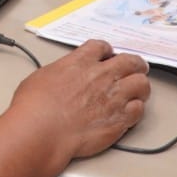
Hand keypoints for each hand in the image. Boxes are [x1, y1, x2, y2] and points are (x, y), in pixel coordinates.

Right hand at [8, 40, 149, 165]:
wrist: (42, 130)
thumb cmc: (34, 106)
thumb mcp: (41, 76)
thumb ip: (59, 73)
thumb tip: (60, 78)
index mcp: (80, 62)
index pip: (101, 46)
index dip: (107, 51)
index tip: (108, 55)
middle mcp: (101, 75)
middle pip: (131, 61)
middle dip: (135, 65)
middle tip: (135, 69)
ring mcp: (114, 97)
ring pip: (142, 84)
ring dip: (139, 87)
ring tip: (136, 92)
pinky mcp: (120, 119)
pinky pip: (139, 109)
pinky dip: (136, 110)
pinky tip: (129, 113)